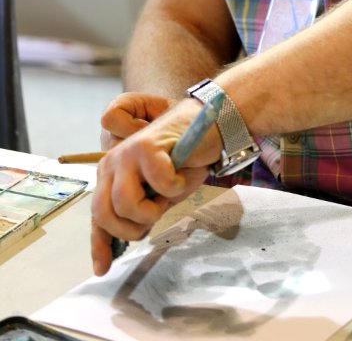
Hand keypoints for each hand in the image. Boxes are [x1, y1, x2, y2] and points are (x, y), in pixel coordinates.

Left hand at [91, 98, 222, 275]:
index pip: (98, 215)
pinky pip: (158, 184)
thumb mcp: (158, 196)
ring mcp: (127, 153)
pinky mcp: (147, 147)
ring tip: (169, 191)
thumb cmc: (185, 161)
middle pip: (104, 215)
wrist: (208, 126)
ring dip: (154, 208)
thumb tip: (118, 251)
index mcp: (111, 175)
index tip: (102, 269)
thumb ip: (139, 214)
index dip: (99, 245)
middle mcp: (111, 163)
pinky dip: (175, 186)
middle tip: (156, 214)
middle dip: (132, 227)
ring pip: (126, 204)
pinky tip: (181, 173)